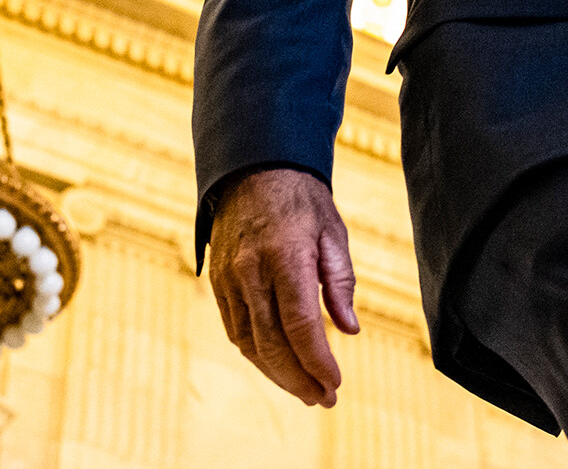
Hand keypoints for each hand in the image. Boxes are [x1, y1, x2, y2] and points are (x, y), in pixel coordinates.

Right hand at [207, 167, 359, 406]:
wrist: (253, 167)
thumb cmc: (301, 200)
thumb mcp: (332, 232)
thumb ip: (340, 281)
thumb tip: (350, 330)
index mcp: (286, 256)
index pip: (300, 325)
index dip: (318, 361)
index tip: (335, 383)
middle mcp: (252, 271)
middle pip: (272, 343)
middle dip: (299, 379)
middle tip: (324, 399)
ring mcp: (229, 277)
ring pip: (249, 343)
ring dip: (276, 374)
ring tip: (304, 391)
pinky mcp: (217, 280)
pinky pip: (234, 328)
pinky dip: (256, 353)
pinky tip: (277, 365)